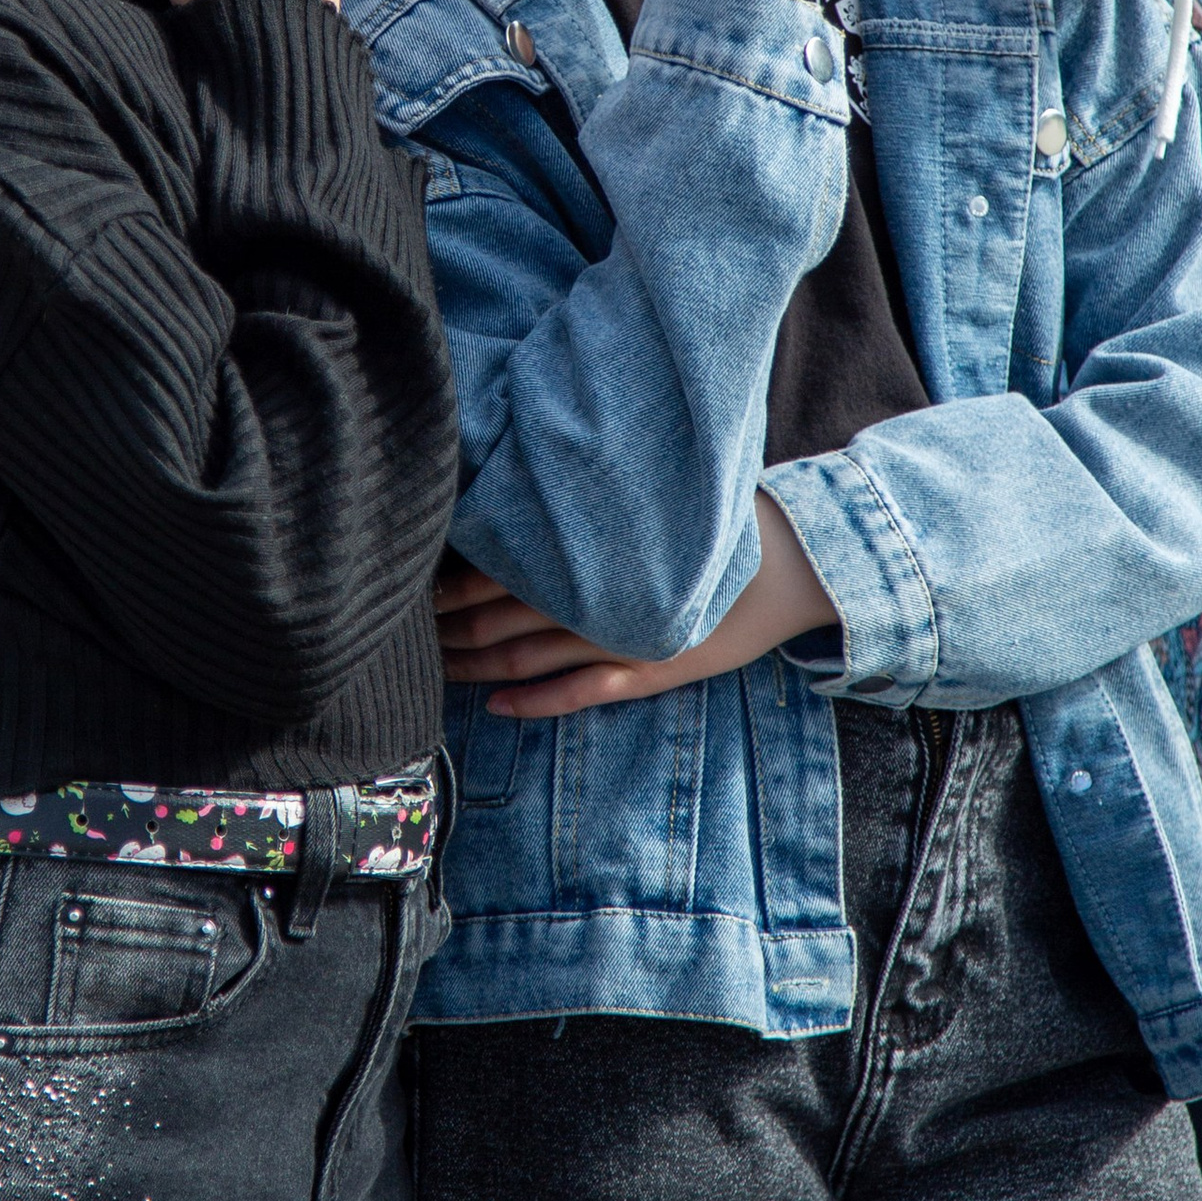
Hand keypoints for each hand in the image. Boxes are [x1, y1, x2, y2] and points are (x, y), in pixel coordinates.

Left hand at [437, 500, 834, 718]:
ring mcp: (622, 637)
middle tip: (411, 633)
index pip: (500, 566)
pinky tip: (497, 704)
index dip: (453, 582)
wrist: (790, 559)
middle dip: (451, 626)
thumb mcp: (644, 505)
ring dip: (477, 664)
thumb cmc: (713, 523)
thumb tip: (525, 496)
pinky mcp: (649, 668)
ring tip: (440, 667)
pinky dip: (533, 700)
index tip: (418, 587)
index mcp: (591, 548)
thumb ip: (587, 507)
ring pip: (526, 656)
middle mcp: (598, 592)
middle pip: (499, 615)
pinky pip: (579, 692)